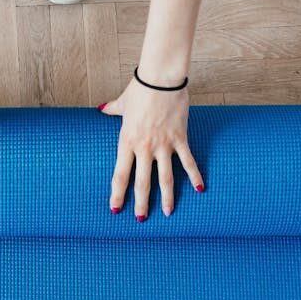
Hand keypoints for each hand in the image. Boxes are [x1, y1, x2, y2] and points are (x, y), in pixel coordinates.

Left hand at [100, 76, 203, 219]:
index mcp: (126, 141)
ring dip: (168, 198)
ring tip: (168, 213)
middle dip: (141, 203)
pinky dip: (195, 176)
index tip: (115, 208)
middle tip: (141, 220)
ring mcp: (163, 145)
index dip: (118, 193)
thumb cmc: (140, 90)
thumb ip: (112, 110)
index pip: (120, 175)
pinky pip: (188, 162)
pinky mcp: (180, 139)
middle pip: (142, 182)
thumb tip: (100, 109)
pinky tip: (200, 189)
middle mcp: (144, 148)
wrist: (160, 79)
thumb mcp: (122, 103)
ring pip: (165, 178)